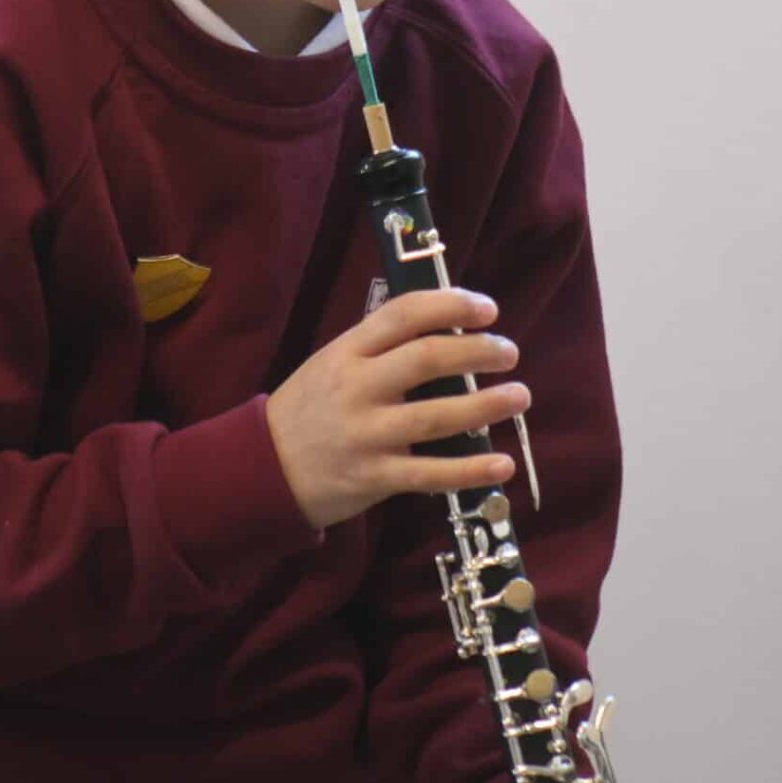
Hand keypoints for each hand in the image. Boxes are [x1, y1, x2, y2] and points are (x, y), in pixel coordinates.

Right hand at [266, 287, 524, 528]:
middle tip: (509, 352)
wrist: (262, 467)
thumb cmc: (309, 409)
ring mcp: (366, 434)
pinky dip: (470, 470)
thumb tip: (449, 331)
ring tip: (519, 396)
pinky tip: (503, 464)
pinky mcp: (373, 477)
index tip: (487, 309)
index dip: (451, 305)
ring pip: (436, 416)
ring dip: (486, 405)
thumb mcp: (332, 363)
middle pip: (427, 359)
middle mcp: (357, 388)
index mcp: (348, 351)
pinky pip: (430, 474)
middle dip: (479, 350)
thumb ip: (381, 348)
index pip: (404, 314)